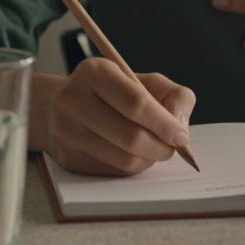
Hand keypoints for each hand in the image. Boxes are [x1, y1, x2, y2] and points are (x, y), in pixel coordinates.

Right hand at [45, 57, 195, 176]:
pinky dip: (132, 166)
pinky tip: (131, 153)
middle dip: (161, 147)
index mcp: (95, 72)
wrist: (63, 106)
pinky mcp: (67, 157)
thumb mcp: (145, 81)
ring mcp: (66, 131)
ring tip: (152, 148)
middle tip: (172, 147)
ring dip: (148, 159)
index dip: (164, 123)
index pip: (136, 103)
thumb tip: (180, 126)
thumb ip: (174, 96)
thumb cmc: (112, 93)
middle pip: (131, 136)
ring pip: (124, 159)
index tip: (181, 136)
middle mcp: (74, 100)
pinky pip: (113, 171)